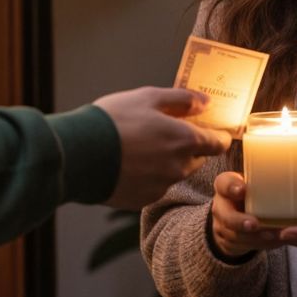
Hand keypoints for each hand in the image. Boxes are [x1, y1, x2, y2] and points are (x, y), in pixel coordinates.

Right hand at [95, 87, 231, 209]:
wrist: (79, 154)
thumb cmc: (113, 120)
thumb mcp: (148, 97)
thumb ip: (182, 99)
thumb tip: (204, 102)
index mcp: (185, 140)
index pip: (217, 143)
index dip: (216, 136)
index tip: (211, 131)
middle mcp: (179, 167)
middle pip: (198, 159)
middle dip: (189, 147)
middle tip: (168, 133)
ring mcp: (162, 185)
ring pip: (175, 173)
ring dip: (168, 162)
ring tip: (142, 147)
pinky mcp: (143, 199)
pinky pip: (155, 186)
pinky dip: (149, 176)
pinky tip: (130, 164)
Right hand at [210, 171, 281, 258]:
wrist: (237, 215)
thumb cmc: (251, 193)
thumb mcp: (254, 182)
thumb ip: (266, 181)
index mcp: (226, 185)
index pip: (224, 183)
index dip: (232, 187)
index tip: (243, 190)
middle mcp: (221, 205)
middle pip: (226, 215)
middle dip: (240, 221)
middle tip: (255, 224)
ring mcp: (222, 225)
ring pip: (235, 235)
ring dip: (255, 237)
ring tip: (275, 235)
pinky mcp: (227, 241)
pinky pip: (243, 246)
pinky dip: (261, 244)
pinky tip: (276, 241)